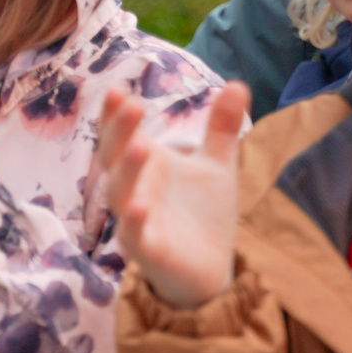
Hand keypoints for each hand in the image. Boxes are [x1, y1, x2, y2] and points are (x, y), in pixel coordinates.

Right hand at [103, 82, 248, 309]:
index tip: (116, 89)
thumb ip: (221, 128)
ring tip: (140, 147)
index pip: (120, 136)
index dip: (114, 115)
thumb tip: (237, 84)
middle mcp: (132, 190)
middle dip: (118, 133)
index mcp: (144, 166)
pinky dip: (134, 221)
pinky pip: (134, 234)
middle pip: (114, 159)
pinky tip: (141, 207)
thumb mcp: (216, 166)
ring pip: (120, 194)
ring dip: (127, 171)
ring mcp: (135, 220)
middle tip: (130, 105)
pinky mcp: (147, 250)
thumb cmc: (202, 215)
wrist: (209, 268)